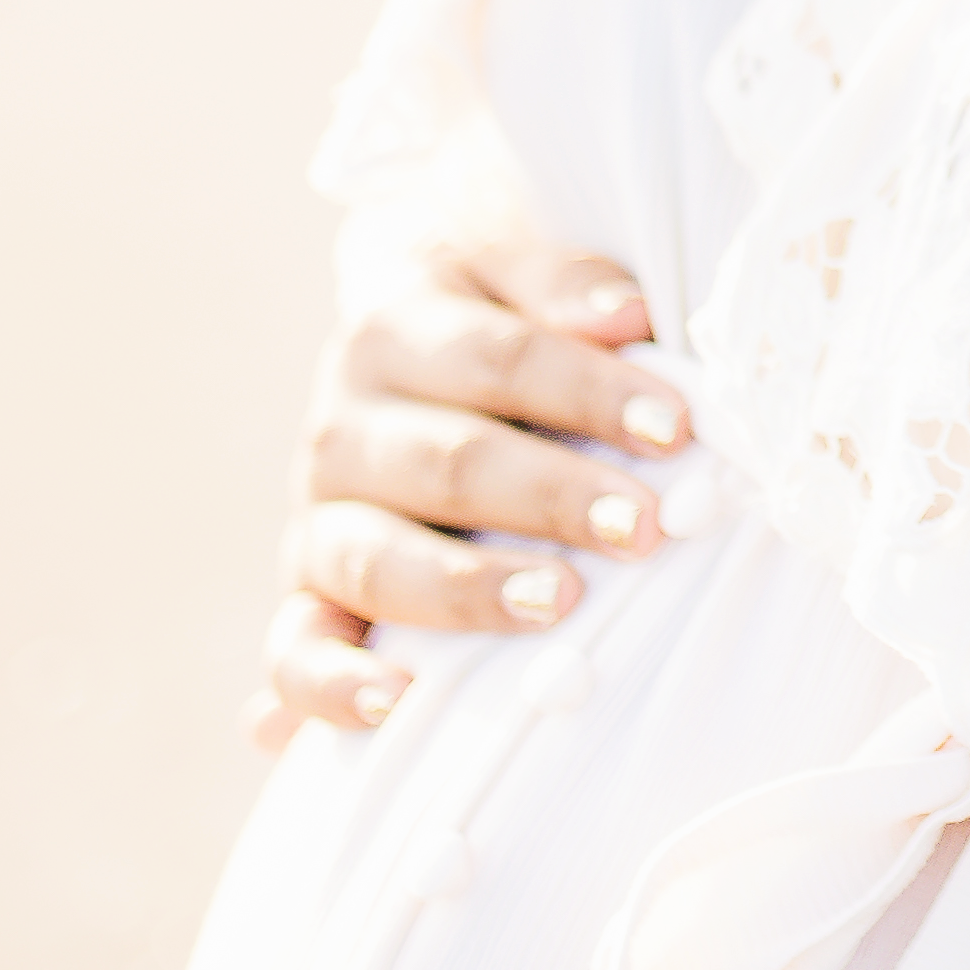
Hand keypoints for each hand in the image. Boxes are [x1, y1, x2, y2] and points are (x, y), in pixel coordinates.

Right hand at [258, 196, 700, 747]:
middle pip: (445, 463)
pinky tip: (393, 704)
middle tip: (643, 527)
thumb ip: (565, 281)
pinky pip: (295, 648)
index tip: (675, 426)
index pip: (496, 357)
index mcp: (394, 326)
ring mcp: (319, 516)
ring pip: (372, 557)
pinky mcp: (307, 594)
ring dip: (466, 588)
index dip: (586, 390)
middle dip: (550, 496)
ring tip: (558, 602)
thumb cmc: (496, 312)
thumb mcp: (516, 266)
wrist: (405, 339)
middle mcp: (343, 424)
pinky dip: (329, 683)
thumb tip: (626, 315)